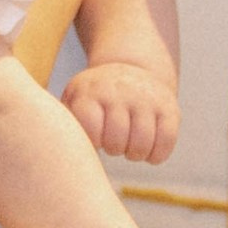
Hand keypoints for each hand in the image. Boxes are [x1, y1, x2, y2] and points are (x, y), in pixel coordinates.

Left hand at [63, 58, 180, 163]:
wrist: (130, 69)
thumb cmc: (93, 100)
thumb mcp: (73, 102)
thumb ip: (62, 125)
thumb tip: (58, 158)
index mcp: (90, 92)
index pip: (91, 128)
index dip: (94, 142)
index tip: (94, 138)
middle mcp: (119, 91)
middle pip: (116, 141)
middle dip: (114, 149)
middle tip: (113, 143)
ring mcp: (146, 98)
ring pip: (142, 145)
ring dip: (134, 154)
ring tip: (128, 147)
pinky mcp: (169, 107)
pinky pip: (166, 142)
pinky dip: (156, 155)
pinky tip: (148, 151)